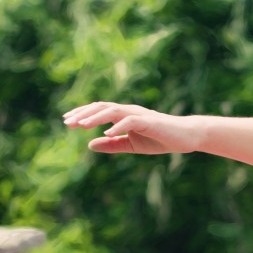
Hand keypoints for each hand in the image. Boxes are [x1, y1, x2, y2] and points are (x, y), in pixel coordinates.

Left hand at [61, 101, 201, 155]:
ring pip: (113, 110)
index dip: (82, 114)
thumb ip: (112, 144)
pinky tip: (106, 133)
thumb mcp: (131, 145)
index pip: (98, 110)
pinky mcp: (149, 121)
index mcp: (123, 115)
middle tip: (67, 122)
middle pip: (101, 107)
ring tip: (82, 125)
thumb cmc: (159, 139)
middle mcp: (128, 111)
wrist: (185, 137)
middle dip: (83, 114)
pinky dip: (117, 126)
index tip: (67, 121)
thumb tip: (89, 144)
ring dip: (96, 117)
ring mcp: (139, 114)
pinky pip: (130, 120)